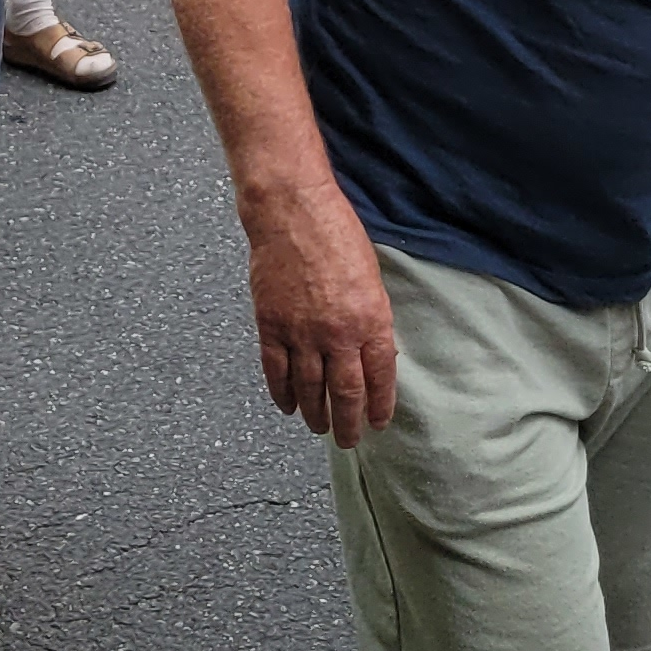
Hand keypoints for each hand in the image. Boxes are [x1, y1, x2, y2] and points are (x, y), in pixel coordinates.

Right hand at [246, 184, 399, 443]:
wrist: (291, 210)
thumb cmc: (336, 232)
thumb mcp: (371, 276)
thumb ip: (372, 318)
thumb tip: (373, 352)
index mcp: (370, 319)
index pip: (379, 377)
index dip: (379, 405)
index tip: (379, 423)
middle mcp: (337, 333)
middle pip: (345, 393)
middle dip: (348, 423)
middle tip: (349, 440)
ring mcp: (301, 332)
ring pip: (310, 389)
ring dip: (315, 414)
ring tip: (319, 428)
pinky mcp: (271, 325)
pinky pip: (277, 371)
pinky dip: (282, 393)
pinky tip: (288, 406)